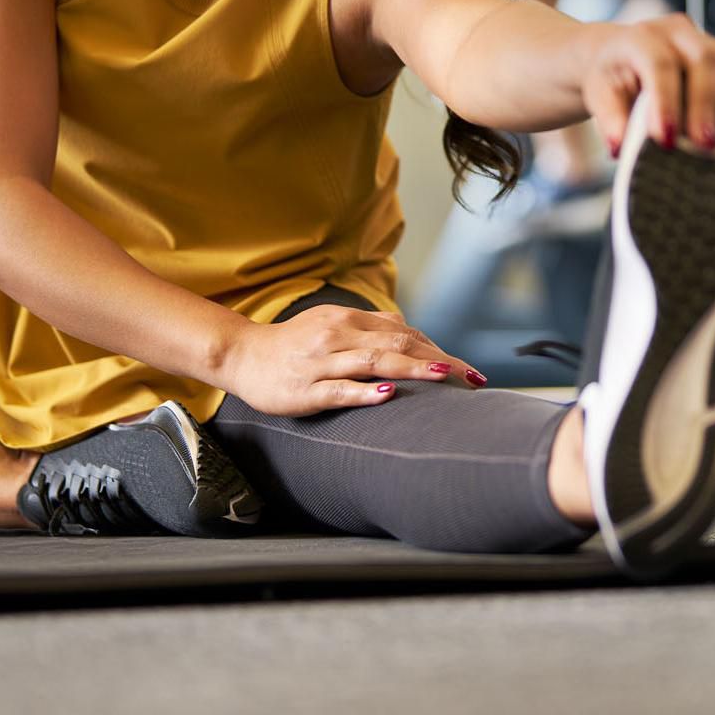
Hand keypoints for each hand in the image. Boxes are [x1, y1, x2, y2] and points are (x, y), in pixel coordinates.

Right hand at [222, 307, 485, 415]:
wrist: (241, 354)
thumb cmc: (293, 345)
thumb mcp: (333, 325)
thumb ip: (370, 328)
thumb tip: (408, 331)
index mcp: (348, 319)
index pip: (404, 333)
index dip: (439, 350)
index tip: (468, 371)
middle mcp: (338, 334)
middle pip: (398, 345)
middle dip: (439, 362)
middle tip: (473, 378)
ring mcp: (321, 362)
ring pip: (372, 362)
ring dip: (410, 368)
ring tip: (442, 376)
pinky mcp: (305, 389)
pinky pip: (338, 389)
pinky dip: (364, 392)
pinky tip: (387, 395)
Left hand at [581, 12, 714, 154]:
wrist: (621, 54)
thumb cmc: (611, 78)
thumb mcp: (599, 95)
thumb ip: (609, 118)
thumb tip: (620, 146)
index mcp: (640, 37)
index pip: (658, 64)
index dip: (665, 101)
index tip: (666, 139)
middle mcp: (676, 31)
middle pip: (702, 59)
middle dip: (706, 104)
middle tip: (705, 143)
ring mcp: (706, 38)